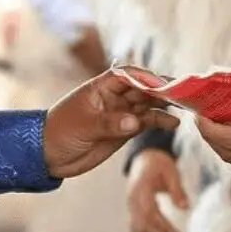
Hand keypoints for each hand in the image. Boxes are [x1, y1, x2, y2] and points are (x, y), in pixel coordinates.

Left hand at [43, 71, 177, 178]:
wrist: (48, 156)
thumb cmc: (59, 132)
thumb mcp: (84, 126)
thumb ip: (111, 124)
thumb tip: (135, 122)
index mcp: (100, 87)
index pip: (127, 75)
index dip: (146, 77)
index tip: (162, 84)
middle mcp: (113, 97)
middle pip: (142, 89)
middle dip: (161, 90)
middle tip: (181, 94)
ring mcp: (120, 113)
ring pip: (147, 105)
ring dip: (163, 106)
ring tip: (182, 108)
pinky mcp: (124, 130)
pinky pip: (145, 122)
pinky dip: (159, 122)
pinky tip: (172, 123)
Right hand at [127, 148, 189, 231]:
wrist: (145, 157)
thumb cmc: (160, 164)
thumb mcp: (172, 172)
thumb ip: (178, 190)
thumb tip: (186, 208)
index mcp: (141, 188)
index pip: (150, 212)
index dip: (162, 226)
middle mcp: (132, 198)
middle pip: (143, 223)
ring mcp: (129, 205)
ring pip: (137, 227)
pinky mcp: (131, 209)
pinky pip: (134, 226)